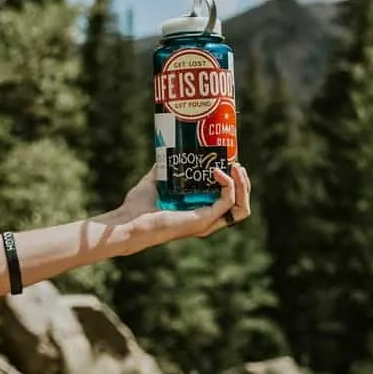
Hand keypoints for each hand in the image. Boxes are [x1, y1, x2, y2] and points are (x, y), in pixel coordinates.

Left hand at [116, 163, 251, 254]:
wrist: (128, 220)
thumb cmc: (137, 206)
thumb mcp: (155, 181)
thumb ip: (164, 169)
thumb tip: (169, 151)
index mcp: (199, 212)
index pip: (228, 201)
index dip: (234, 184)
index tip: (229, 163)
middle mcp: (206, 219)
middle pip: (240, 205)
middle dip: (244, 184)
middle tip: (236, 165)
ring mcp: (206, 222)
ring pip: (240, 207)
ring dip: (243, 186)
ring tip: (236, 167)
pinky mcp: (203, 219)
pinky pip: (226, 202)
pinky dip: (229, 185)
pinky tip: (218, 171)